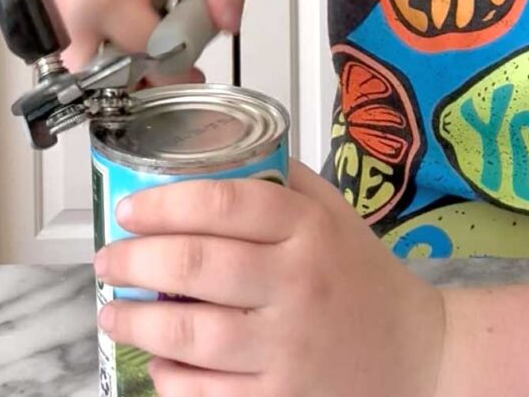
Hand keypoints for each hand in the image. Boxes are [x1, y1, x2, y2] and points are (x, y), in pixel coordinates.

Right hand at [39, 0, 249, 82]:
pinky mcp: (44, 29)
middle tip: (165, 47)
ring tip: (143, 40)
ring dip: (122, 71)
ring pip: (93, 79)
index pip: (150, 56)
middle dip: (147, 73)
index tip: (193, 60)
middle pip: (115, 77)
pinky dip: (103, 62)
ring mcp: (50, 24)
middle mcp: (67, 15)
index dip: (178, 61)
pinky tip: (121, 38)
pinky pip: (78, 65)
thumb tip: (228, 24)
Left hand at [94, 161, 445, 396]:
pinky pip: (210, 392)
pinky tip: (158, 361)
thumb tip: (213, 154)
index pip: (225, 202)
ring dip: (138, 321)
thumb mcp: (335, 214)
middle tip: (108, 259)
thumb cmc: (364, 278)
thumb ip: (282, 181)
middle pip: (197, 264)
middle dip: (134, 259)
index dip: (164, 202)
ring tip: (112, 311)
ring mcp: (290, 346)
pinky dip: (171, 377)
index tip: (129, 209)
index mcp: (310, 230)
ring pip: (193, 332)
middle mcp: (299, 284)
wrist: (420, 354)